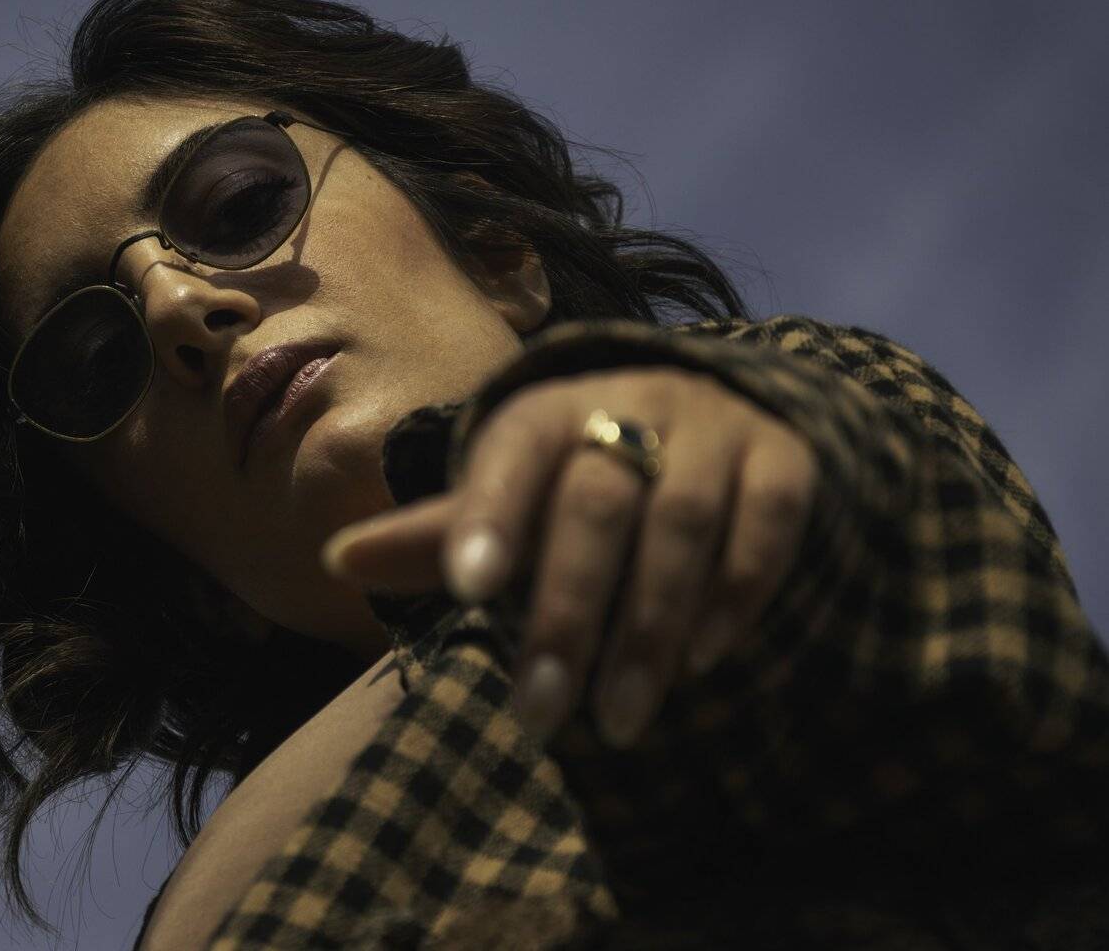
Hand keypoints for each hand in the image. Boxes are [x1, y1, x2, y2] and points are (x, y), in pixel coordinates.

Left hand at [320, 367, 817, 747]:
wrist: (701, 417)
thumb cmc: (576, 474)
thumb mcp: (507, 498)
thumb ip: (440, 535)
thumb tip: (337, 559)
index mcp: (546, 412)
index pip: (512, 453)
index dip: (491, 515)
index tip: (467, 591)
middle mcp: (631, 404)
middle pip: (597, 502)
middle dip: (566, 610)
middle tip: (539, 710)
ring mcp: (712, 427)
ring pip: (683, 519)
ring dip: (650, 624)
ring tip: (618, 717)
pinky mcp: (783, 458)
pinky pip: (766, 521)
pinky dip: (735, 591)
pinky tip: (702, 661)